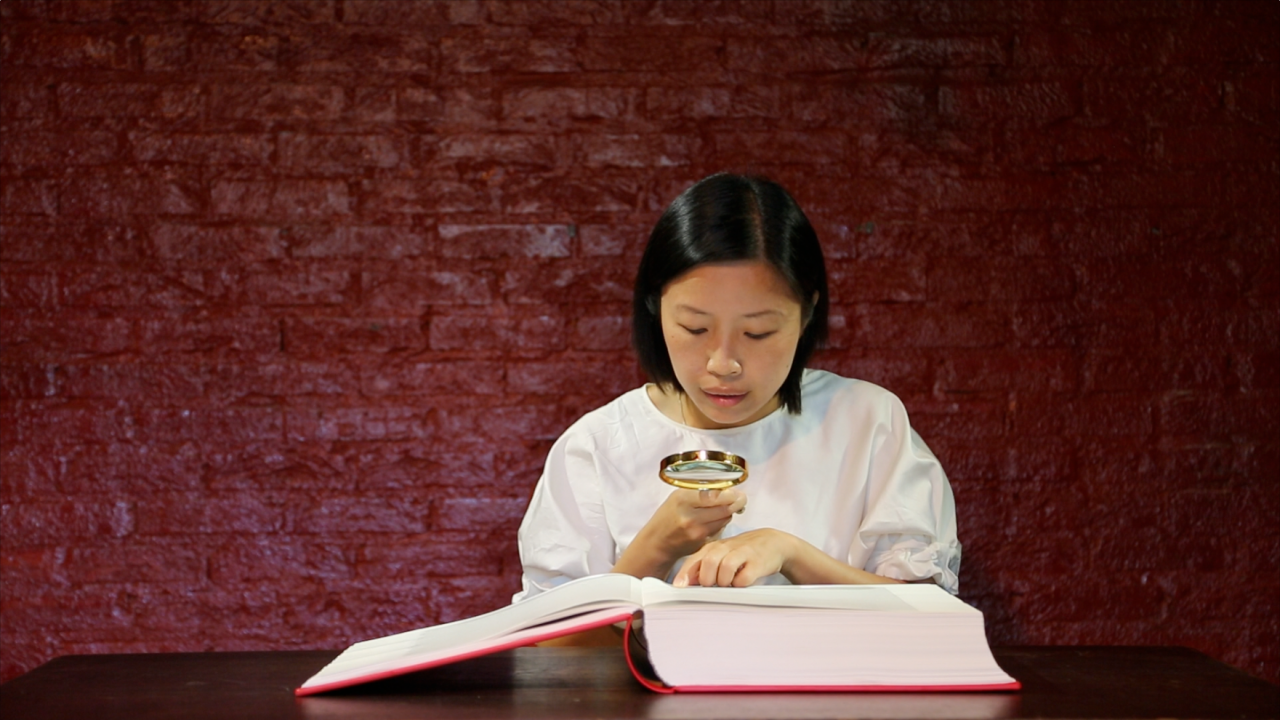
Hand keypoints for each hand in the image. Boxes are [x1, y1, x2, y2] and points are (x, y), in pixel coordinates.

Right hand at [611, 488, 746, 579]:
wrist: (658, 542)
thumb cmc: (668, 515)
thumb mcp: (679, 496)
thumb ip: (701, 490)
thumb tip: (728, 488)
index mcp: (683, 500)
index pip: (716, 495)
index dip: (731, 494)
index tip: (736, 492)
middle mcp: (691, 517)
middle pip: (725, 508)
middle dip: (735, 502)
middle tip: (739, 498)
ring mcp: (698, 532)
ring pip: (725, 519)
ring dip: (728, 512)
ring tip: (722, 507)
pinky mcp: (702, 543)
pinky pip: (720, 529)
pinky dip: (721, 523)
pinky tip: (713, 520)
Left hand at [673, 528, 796, 587]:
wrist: (772, 543)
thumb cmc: (741, 552)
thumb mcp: (720, 555)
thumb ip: (702, 566)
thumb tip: (684, 583)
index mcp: (713, 547)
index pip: (694, 560)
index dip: (685, 575)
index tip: (679, 588)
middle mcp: (726, 548)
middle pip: (708, 564)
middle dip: (707, 580)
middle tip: (713, 586)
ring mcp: (742, 554)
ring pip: (725, 570)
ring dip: (724, 582)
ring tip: (729, 583)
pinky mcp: (757, 563)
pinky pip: (743, 579)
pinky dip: (739, 584)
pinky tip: (742, 582)